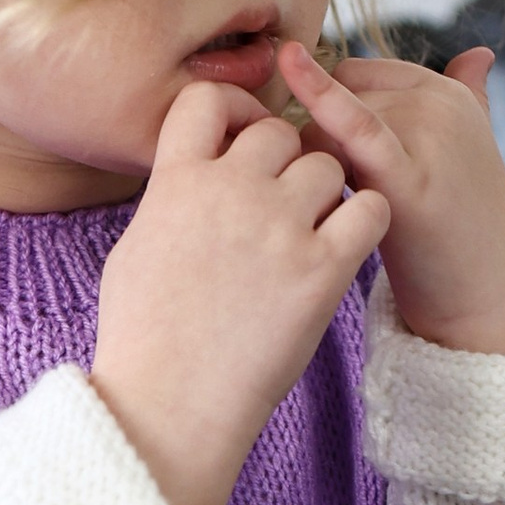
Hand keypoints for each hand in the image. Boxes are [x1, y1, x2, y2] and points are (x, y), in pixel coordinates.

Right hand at [92, 85, 388, 504]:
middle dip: (284, 160)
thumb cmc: (144, 338)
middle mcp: (229, 191)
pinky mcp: (322, 269)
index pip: (208, 100)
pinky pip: (369, 209)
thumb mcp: (135, 249)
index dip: (233, 112)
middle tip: (282, 203)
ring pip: (327, 165)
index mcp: (174, 181)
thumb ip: (170, 199)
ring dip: (325, 192)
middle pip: (279, 132)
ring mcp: (278, 227)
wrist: (171, 403)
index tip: (242, 139)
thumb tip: (188, 176)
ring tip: (311, 232)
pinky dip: (364, 220)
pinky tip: (346, 246)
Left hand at [274, 38, 504, 357]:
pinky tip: (289, 79)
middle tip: (341, 199)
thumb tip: (479, 53)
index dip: (328, 112)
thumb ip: (470, 95)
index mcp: (449, 94)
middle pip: (338, 97)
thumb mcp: (470, 149)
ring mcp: (428, 136)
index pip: (356, 73)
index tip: (332, 160)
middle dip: (321, 142)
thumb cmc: (463, 229)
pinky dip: (319, 100)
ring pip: (329, 124)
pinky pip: (353, 126)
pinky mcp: (409, 177)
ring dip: (315, 164)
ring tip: (345, 213)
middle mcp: (440, 105)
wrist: (487, 297)